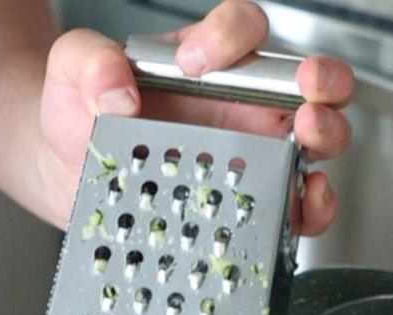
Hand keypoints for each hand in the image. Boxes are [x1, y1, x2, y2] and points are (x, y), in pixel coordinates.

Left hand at [36, 0, 352, 232]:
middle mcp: (241, 101)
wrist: (66, 171)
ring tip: (308, 138)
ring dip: (325, 137)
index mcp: (208, 59)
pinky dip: (308, 208)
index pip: (242, 28)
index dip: (229, 37)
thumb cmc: (81, 113)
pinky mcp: (246, 201)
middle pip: (309, 80)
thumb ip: (88, 60)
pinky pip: (293, 206)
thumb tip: (114, 87)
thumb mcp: (72, 72)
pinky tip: (302, 202)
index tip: (195, 61)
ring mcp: (250, 152)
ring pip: (315, 140)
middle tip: (306, 90)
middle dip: (321, 81)